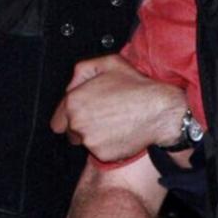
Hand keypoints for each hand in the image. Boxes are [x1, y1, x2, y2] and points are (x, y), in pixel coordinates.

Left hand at [50, 54, 187, 161]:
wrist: (159, 110)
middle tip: (103, 115)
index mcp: (74, 101)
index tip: (84, 113)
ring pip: (85, 142)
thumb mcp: (110, 63)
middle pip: (71, 132)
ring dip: (95, 136)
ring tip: (115, 122)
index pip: (58, 120)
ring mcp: (90, 141)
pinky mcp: (102, 154)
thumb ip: (83, 70)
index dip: (71, 116)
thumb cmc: (137, 87)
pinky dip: (108, 145)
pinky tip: (121, 131)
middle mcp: (78, 123)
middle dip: (82, 126)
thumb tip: (73, 83)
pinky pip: (100, 152)